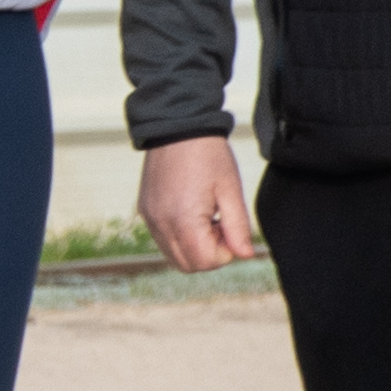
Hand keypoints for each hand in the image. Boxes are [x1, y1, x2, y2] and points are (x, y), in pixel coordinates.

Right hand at [138, 136, 258, 272]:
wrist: (177, 125)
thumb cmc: (208, 154)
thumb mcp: (231, 190)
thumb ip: (238, 227)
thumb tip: (244, 255)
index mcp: (183, 219)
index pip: (206, 262)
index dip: (225, 251)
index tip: (229, 227)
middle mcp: (161, 223)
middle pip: (188, 265)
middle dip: (209, 253)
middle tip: (219, 224)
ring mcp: (150, 218)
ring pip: (173, 255)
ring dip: (194, 246)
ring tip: (205, 217)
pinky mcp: (145, 210)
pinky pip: (163, 239)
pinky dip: (180, 236)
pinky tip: (190, 211)